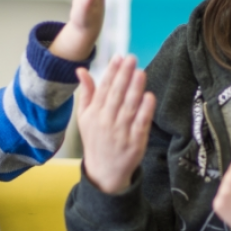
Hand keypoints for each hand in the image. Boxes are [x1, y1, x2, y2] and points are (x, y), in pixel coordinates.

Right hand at [77, 55, 154, 193]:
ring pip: (129, 107)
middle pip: (116, 95)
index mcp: (94, 114)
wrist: (104, 172)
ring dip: (135, 89)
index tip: (119, 57)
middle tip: (132, 59)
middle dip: (124, 75)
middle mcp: (107, 122)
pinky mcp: (136, 143)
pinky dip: (145, 110)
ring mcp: (121, 133)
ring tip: (140, 72)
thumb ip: (86, 93)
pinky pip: (141, 124)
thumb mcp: (85, 118)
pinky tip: (149, 96)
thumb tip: (81, 70)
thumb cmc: (96, 141)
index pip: (103, 89)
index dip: (111, 72)